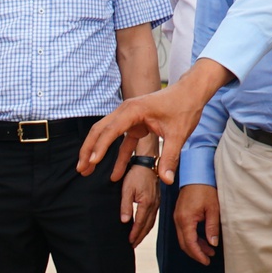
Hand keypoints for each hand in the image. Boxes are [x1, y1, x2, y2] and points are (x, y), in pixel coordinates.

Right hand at [79, 61, 228, 182]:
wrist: (191, 93)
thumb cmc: (184, 108)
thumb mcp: (178, 134)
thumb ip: (170, 157)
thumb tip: (167, 179)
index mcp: (133, 110)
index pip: (111, 130)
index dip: (100, 147)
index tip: (92, 162)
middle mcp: (126, 111)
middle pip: (100, 130)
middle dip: (88, 149)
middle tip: (80, 168)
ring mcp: (129, 117)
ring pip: (105, 134)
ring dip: (95, 151)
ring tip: (86, 170)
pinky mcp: (135, 124)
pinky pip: (121, 142)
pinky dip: (115, 156)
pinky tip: (114, 174)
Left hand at [121, 164, 160, 246]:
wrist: (148, 162)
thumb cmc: (136, 174)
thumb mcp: (126, 189)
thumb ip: (126, 206)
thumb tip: (125, 221)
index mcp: (146, 203)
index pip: (140, 223)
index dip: (134, 234)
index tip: (130, 242)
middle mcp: (154, 205)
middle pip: (147, 226)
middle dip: (140, 236)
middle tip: (133, 245)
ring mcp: (157, 202)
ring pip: (151, 222)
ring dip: (144, 232)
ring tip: (137, 239)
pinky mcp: (157, 199)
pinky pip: (153, 216)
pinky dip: (148, 224)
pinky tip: (144, 226)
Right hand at [174, 184, 221, 264]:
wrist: (196, 174)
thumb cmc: (206, 189)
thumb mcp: (213, 209)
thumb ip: (212, 228)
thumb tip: (213, 243)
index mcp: (186, 219)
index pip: (190, 243)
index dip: (198, 255)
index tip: (206, 261)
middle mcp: (178, 219)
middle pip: (184, 243)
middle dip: (196, 253)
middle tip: (208, 259)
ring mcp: (177, 216)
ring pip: (183, 237)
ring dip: (195, 246)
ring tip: (209, 250)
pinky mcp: (179, 213)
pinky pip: (183, 230)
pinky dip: (192, 237)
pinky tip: (203, 239)